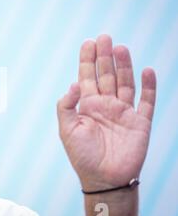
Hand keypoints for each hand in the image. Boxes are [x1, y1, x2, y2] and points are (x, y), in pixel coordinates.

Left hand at [57, 34, 155, 190]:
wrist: (103, 178)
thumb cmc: (82, 155)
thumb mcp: (67, 129)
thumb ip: (67, 105)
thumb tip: (73, 83)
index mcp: (88, 105)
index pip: (87, 77)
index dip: (87, 60)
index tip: (88, 42)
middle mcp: (106, 105)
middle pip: (106, 75)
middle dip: (104, 56)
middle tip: (104, 37)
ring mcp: (123, 112)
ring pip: (125, 83)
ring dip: (124, 65)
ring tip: (120, 48)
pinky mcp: (140, 122)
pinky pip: (146, 101)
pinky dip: (148, 86)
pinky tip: (147, 71)